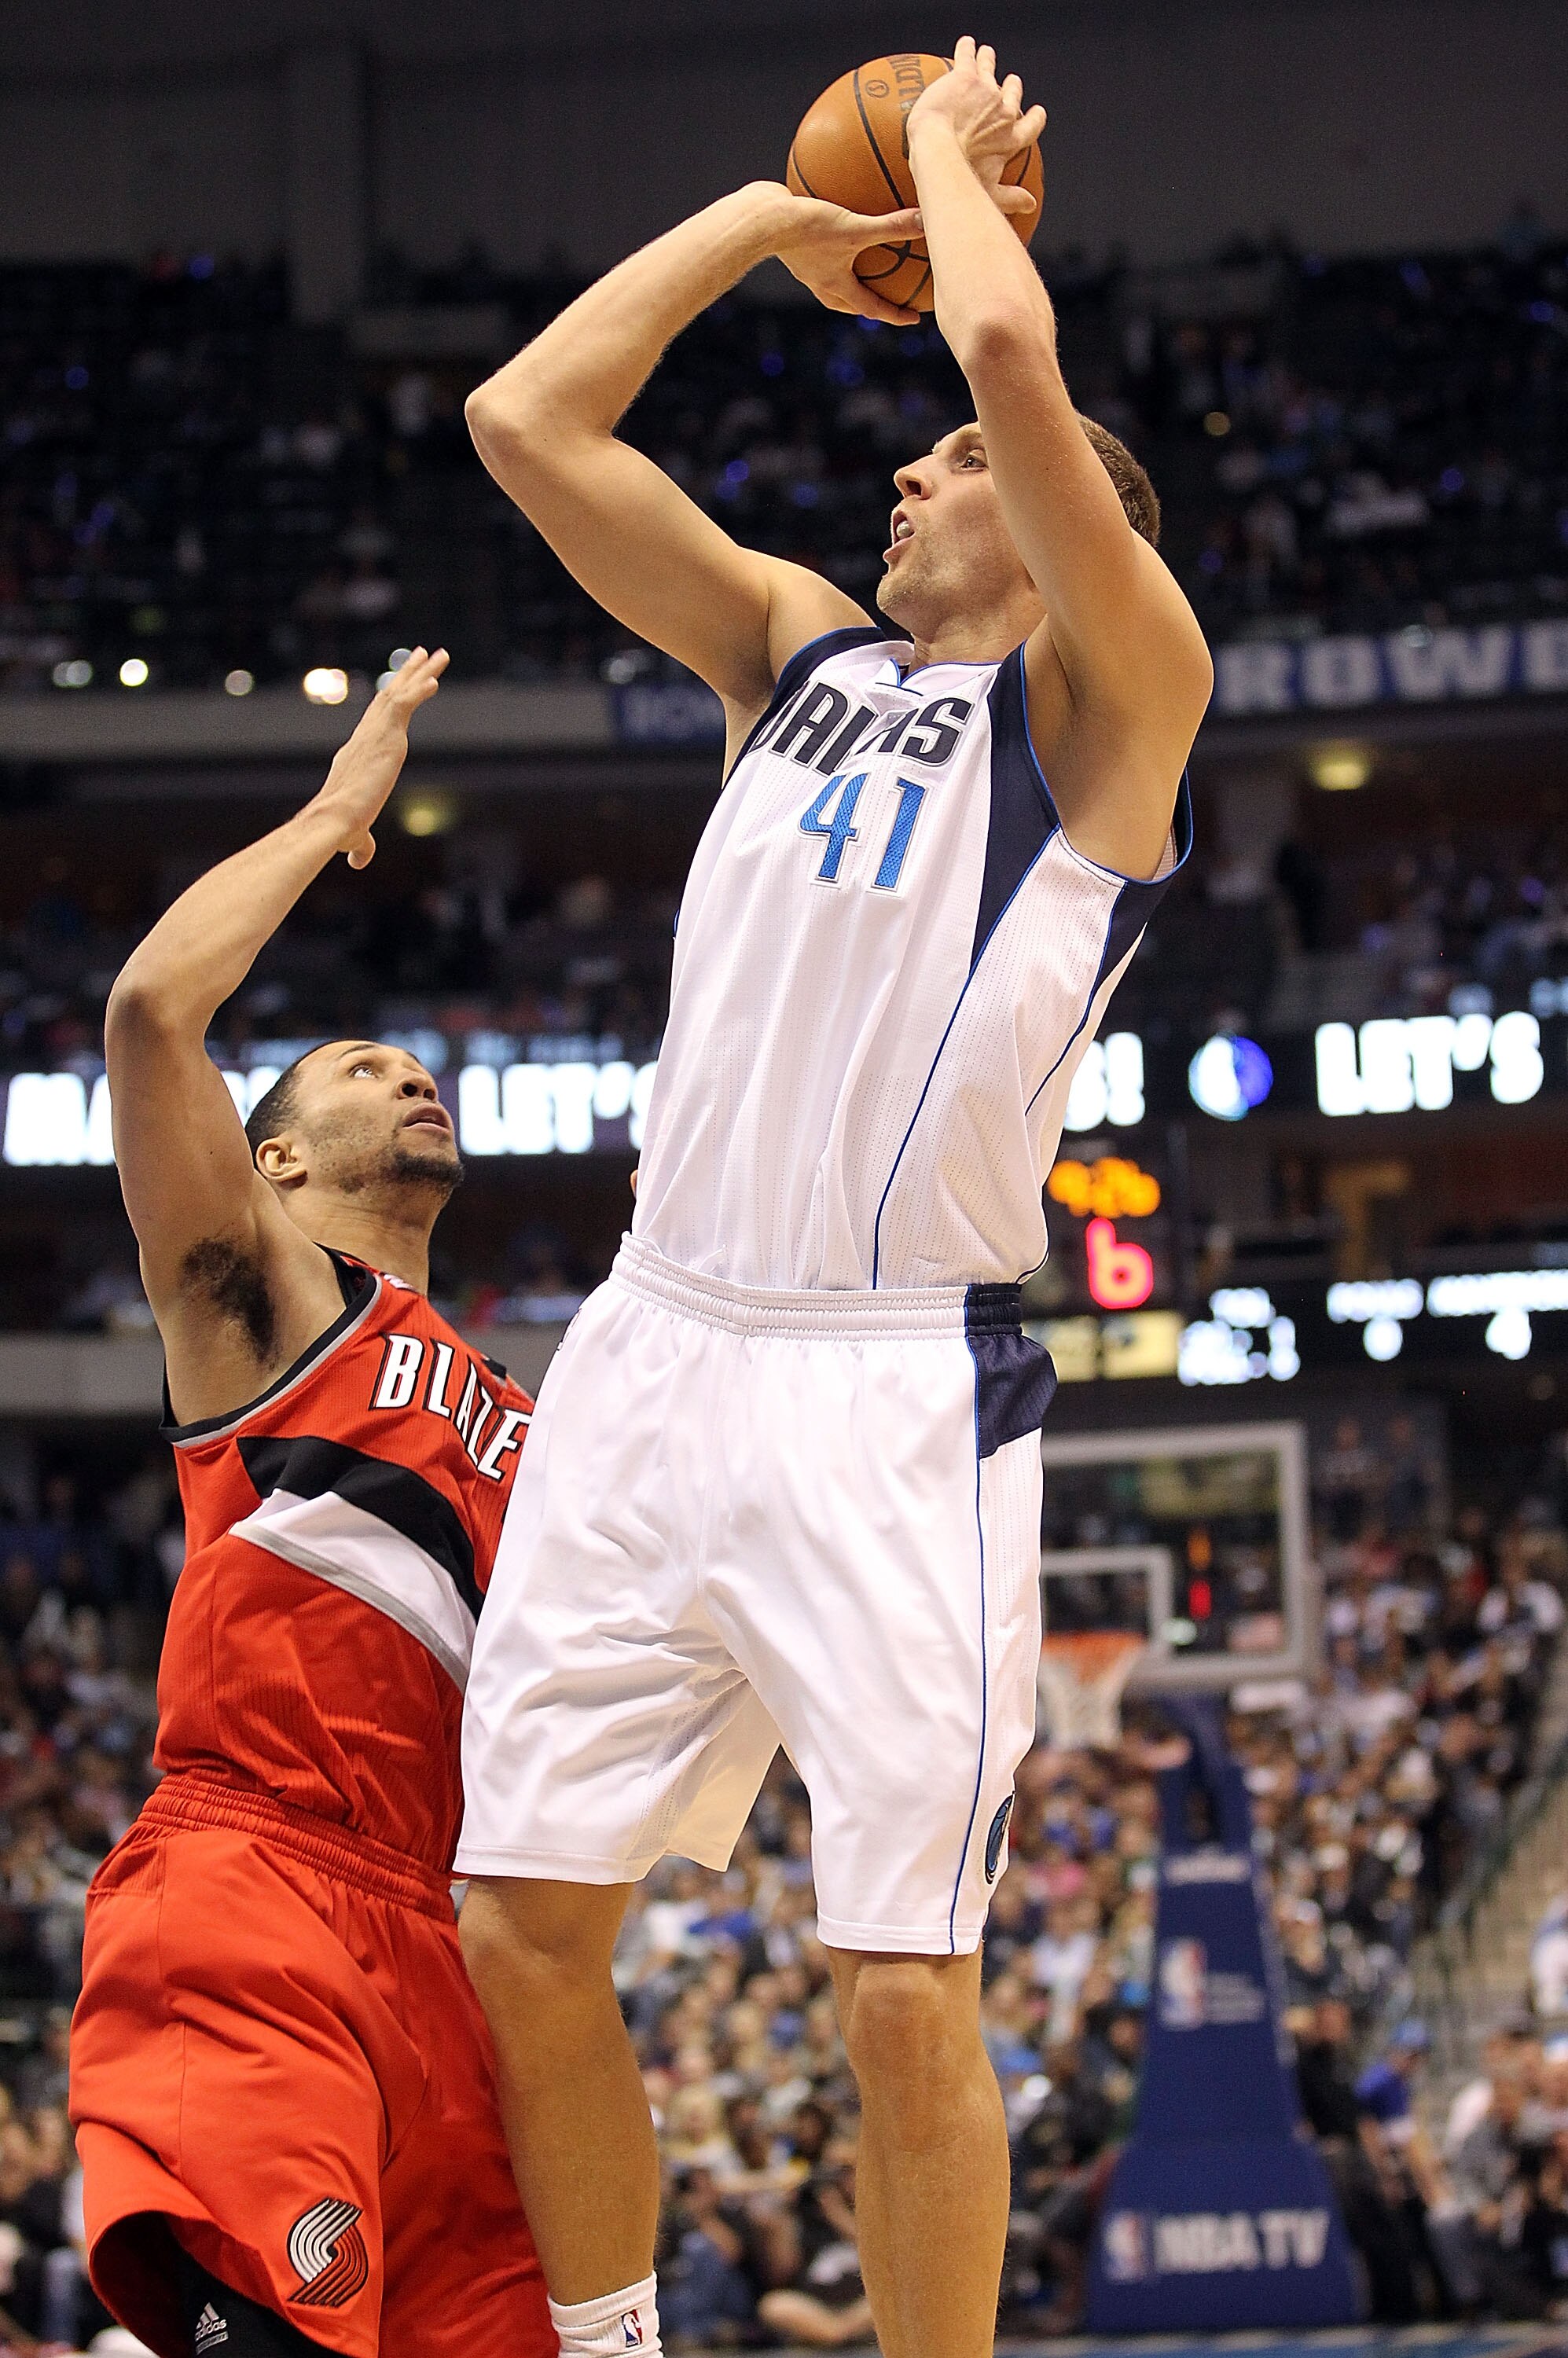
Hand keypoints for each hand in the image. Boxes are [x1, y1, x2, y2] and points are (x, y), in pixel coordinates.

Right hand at [309, 646, 448, 869]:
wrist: (333, 820)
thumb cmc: (338, 829)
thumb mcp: (356, 835)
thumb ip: (361, 845)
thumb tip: (358, 863)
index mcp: (358, 754)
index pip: (377, 722)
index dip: (390, 703)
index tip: (401, 687)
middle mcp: (365, 738)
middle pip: (388, 696)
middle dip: (406, 673)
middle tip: (422, 654)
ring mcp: (375, 735)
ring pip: (399, 693)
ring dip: (419, 672)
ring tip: (437, 654)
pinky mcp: (385, 738)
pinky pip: (405, 705)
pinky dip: (420, 691)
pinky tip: (436, 679)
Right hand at [765, 187, 925, 326]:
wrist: (762, 218)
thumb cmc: (807, 227)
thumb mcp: (854, 227)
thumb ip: (890, 227)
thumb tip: (925, 222)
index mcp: (835, 286)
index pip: (871, 308)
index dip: (895, 314)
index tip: (912, 319)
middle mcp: (820, 282)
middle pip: (848, 303)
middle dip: (868, 306)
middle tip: (885, 303)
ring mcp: (805, 267)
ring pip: (832, 282)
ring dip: (848, 281)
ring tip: (859, 270)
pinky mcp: (795, 246)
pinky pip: (820, 253)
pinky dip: (834, 248)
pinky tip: (837, 226)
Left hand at [908, 37, 1045, 206]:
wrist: (937, 151)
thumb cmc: (961, 179)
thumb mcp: (989, 192)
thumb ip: (1010, 198)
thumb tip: (1030, 206)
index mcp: (1010, 138)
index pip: (1031, 126)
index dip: (1035, 118)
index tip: (1037, 112)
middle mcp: (1003, 111)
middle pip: (1012, 94)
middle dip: (1012, 87)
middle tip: (1009, 82)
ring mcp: (985, 90)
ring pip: (991, 69)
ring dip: (989, 60)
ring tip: (986, 54)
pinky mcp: (964, 76)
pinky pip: (968, 55)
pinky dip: (968, 48)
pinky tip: (967, 44)